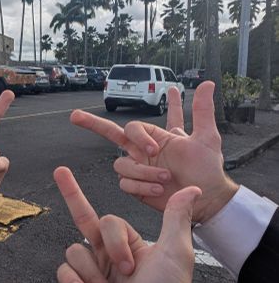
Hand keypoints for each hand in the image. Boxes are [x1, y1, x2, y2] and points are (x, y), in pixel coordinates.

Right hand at [55, 165, 200, 282]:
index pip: (108, 222)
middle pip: (84, 219)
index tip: (131, 266)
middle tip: (60, 170)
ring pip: (74, 251)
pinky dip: (74, 282)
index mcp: (131, 247)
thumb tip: (192, 187)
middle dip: (72, 193)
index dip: (114, 240)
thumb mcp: (175, 253)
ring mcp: (93, 275)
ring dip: (93, 276)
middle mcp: (110, 258)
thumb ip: (176, 217)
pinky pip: (63, 272)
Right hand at [71, 81, 236, 224]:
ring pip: (121, 165)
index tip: (155, 149)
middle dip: (92, 124)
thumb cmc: (207, 169)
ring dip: (142, 172)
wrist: (205, 199)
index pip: (132, 127)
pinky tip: (159, 189)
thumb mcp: (207, 137)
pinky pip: (126, 184)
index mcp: (155, 137)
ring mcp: (138, 169)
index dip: (139, 136)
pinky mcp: (136, 187)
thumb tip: (208, 83)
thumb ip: (202, 110)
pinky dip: (142, 186)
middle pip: (110, 134)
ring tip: (165, 179)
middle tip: (74, 116)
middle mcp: (142, 151)